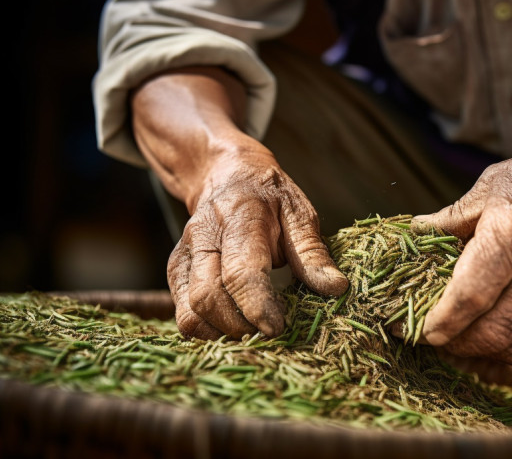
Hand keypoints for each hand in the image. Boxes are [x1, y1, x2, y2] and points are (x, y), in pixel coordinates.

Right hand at [168, 147, 348, 339]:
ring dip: (223, 333)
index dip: (258, 306)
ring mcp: (184, 255)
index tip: (278, 327)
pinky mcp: (175, 272)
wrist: (228, 177)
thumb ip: (313, 253)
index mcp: (239, 218)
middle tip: (271, 331)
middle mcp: (203, 237)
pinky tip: (235, 325)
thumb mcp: (300, 213)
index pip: (241, 272)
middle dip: (241, 326)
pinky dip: (209, 331)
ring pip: (191, 312)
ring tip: (254, 329)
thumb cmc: (270, 198)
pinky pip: (184, 315)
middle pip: (208, 298)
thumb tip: (336, 289)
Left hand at [414, 137, 511, 363]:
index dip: (440, 322)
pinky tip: (499, 331)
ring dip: (484, 350)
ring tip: (462, 338)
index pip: (469, 297)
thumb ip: (451, 218)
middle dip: (456, 343)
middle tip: (436, 337)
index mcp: (511, 234)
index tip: (420, 330)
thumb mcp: (491, 185)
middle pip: (492, 332)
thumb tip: (415, 235)